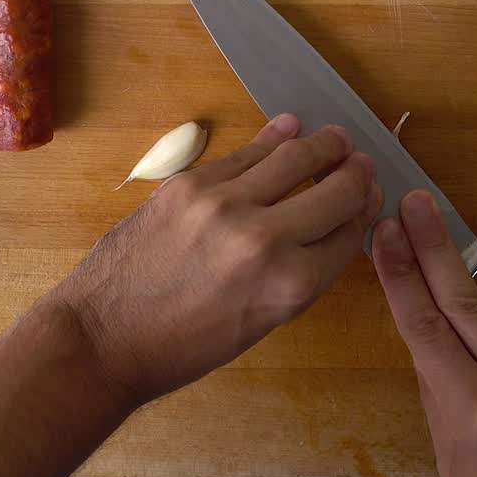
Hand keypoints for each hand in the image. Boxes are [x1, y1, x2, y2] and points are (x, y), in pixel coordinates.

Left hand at [57, 114, 381, 406]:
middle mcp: (267, 241)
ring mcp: (226, 205)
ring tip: (335, 139)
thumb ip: (299, 277)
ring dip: (323, 145)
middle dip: (355, 175)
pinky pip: (245, 154)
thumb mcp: (259, 324)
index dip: (365, 211)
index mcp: (291, 287)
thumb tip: (326, 232)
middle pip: (335, 192)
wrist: (105, 338)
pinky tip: (288, 129)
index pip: (348, 235)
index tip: (371, 195)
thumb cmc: (183, 347)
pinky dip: (273, 138)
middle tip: (362, 163)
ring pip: (294, 158)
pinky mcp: (191, 184)